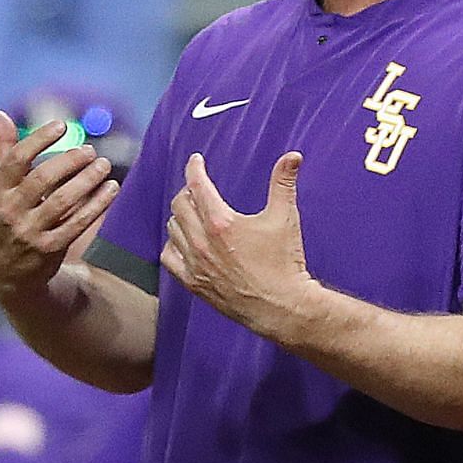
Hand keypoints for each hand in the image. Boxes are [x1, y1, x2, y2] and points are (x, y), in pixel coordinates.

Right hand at [0, 111, 118, 307]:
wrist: (5, 274)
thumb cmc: (4, 219)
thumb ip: (1, 151)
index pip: (16, 159)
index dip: (39, 139)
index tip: (62, 126)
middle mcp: (9, 212)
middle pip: (42, 178)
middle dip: (70, 161)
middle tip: (90, 150)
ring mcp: (29, 232)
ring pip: (63, 201)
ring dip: (87, 180)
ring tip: (104, 165)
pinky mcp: (49, 250)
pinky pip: (77, 223)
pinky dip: (97, 205)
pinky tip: (111, 189)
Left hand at [163, 150, 315, 336]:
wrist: (280, 306)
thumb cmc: (284, 263)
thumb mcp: (285, 218)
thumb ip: (283, 183)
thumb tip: (293, 156)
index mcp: (222, 222)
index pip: (196, 185)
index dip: (194, 168)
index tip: (196, 161)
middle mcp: (202, 242)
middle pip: (179, 205)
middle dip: (188, 191)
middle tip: (198, 189)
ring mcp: (195, 264)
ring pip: (173, 228)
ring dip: (181, 216)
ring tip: (193, 213)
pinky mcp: (194, 283)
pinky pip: (169, 258)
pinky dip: (173, 244)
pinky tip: (184, 241)